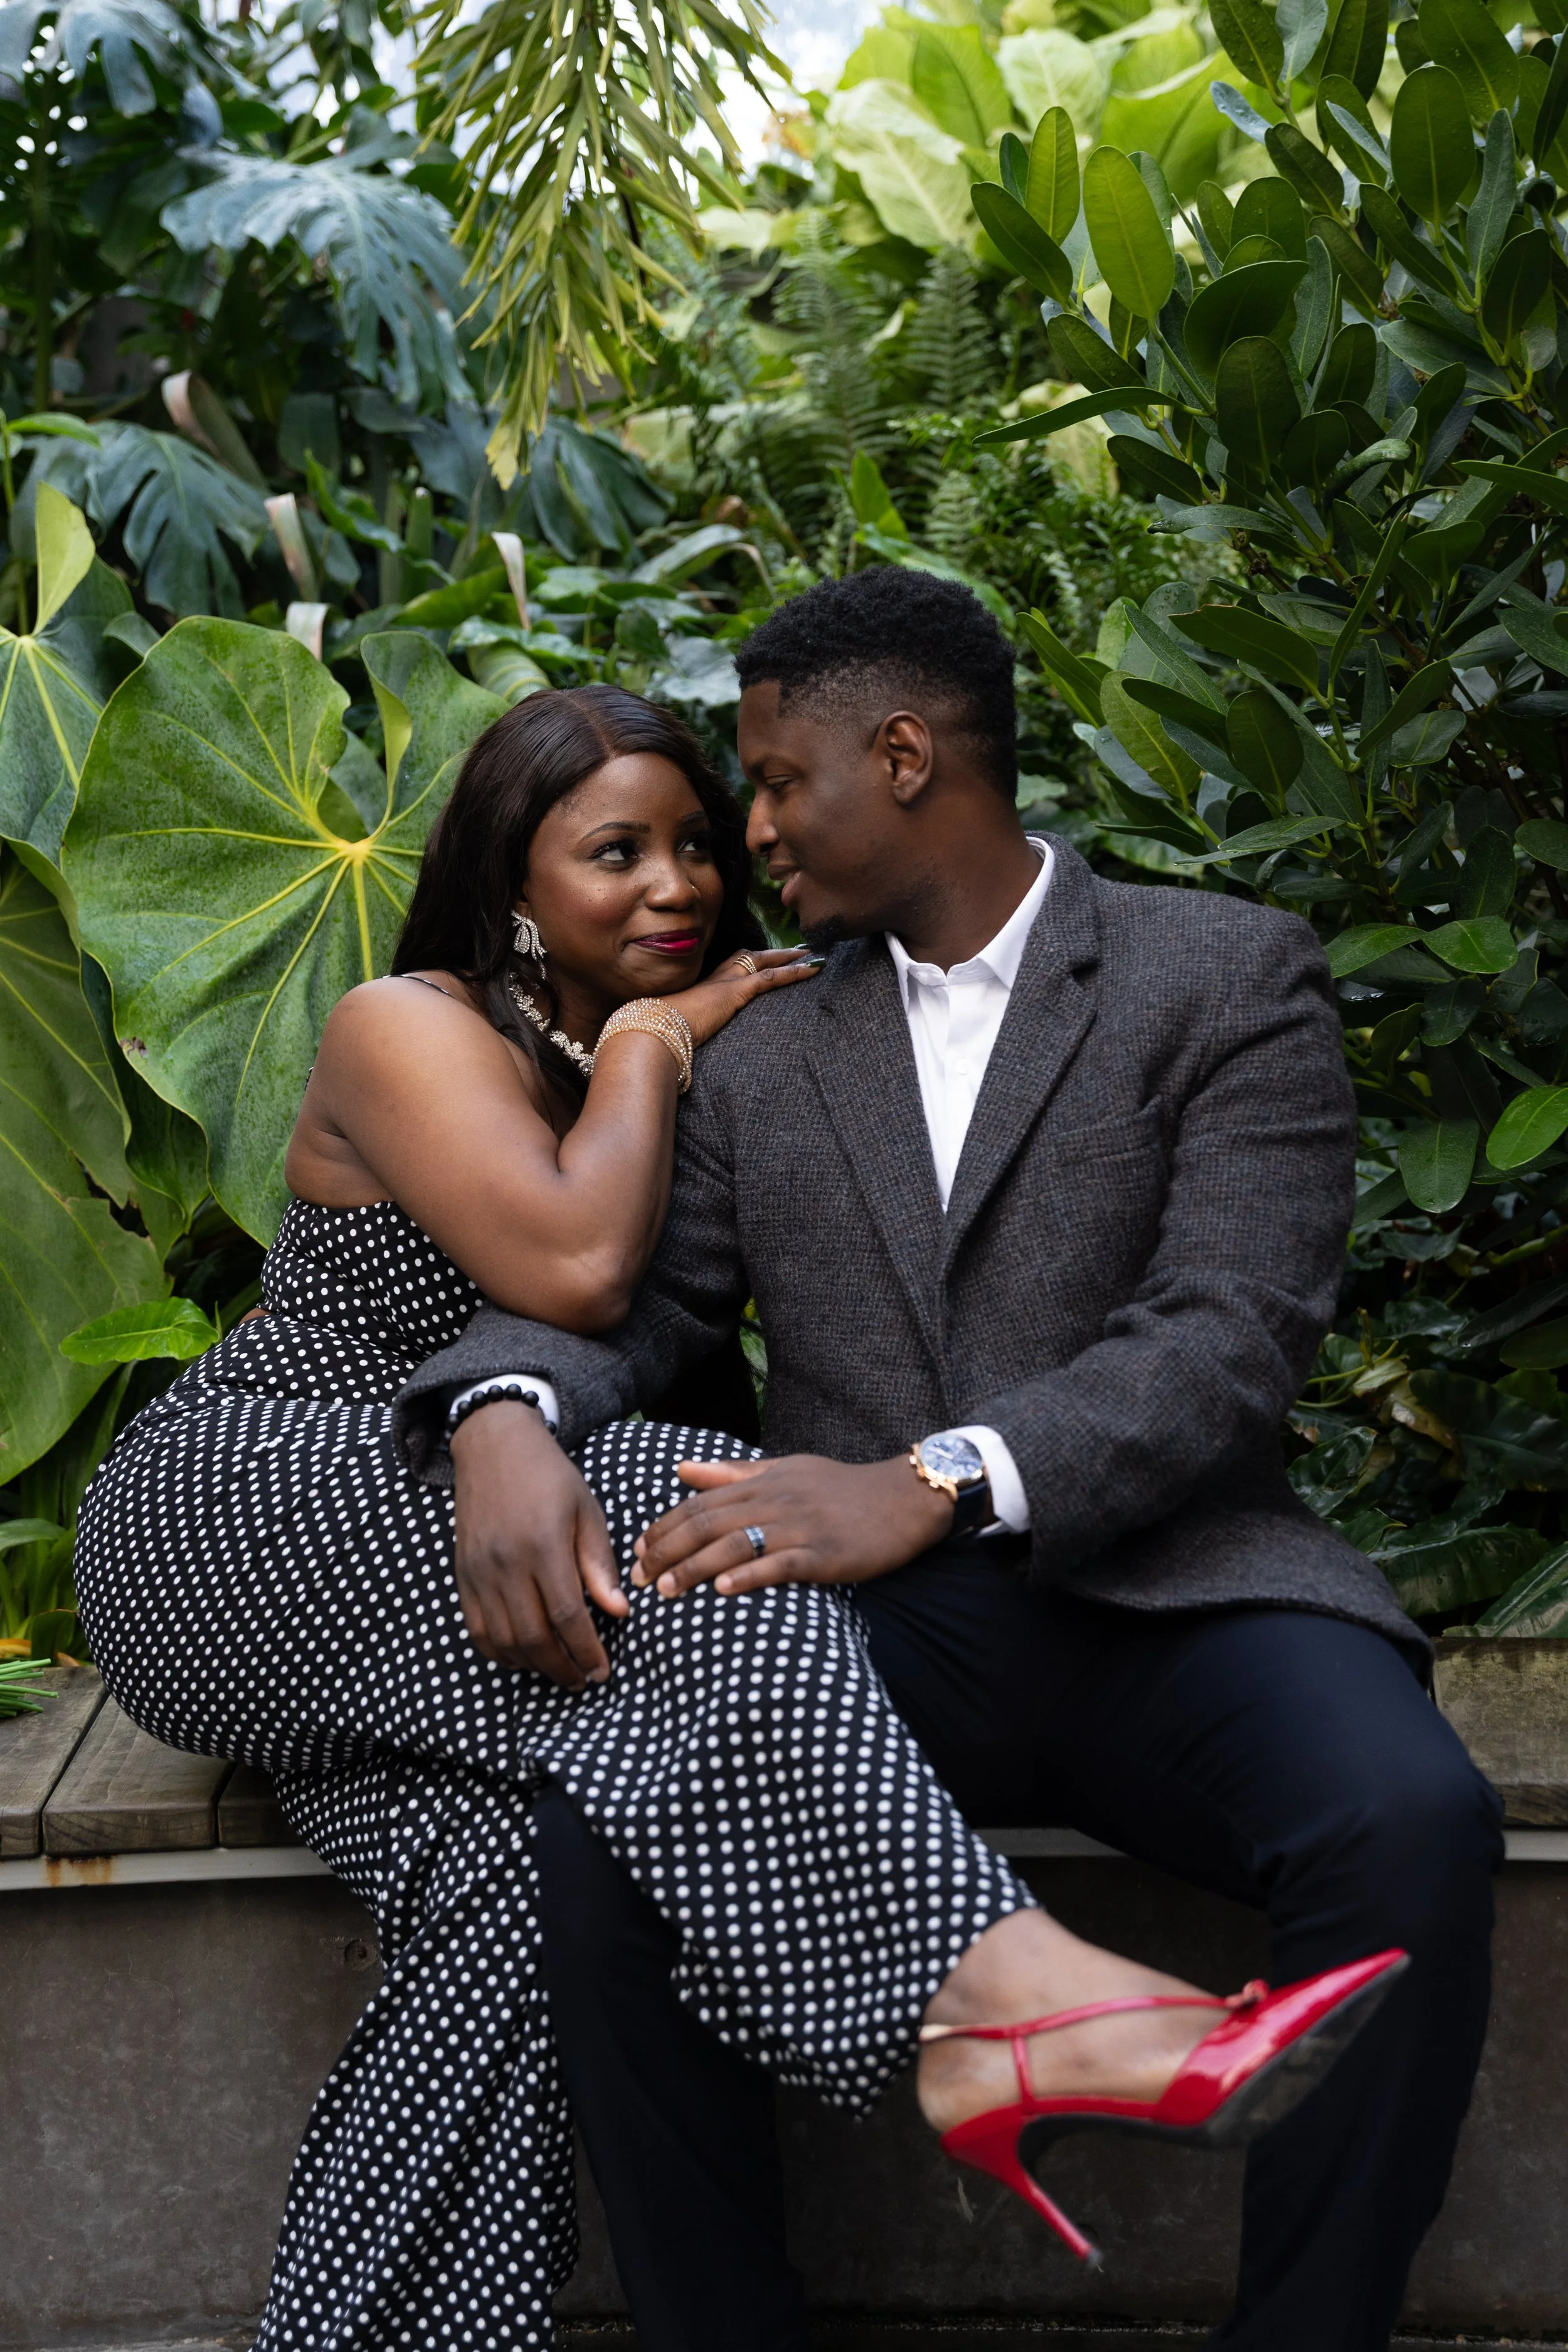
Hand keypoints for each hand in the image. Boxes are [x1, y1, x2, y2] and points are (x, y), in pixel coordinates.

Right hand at [450, 1400, 625, 1687]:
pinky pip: (476, 1629)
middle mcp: (506, 1563)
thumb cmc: (550, 1477)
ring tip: (558, 1671)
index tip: (602, 1670)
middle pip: (533, 1637)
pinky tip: (522, 1658)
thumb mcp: (586, 1511)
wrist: (494, 1448)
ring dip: (532, 1666)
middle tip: (583, 1681)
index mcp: (543, 1545)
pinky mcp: (462, 1575)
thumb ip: (599, 1564)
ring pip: (503, 1640)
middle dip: (562, 1667)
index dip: (586, 1650)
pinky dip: (499, 1652)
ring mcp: (479, 1571)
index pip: (566, 1615)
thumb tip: (619, 1611)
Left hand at [631, 1453, 953, 1596]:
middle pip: (707, 1523)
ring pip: (735, 1545)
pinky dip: (749, 1576)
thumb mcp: (786, 1470)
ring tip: (666, 1590)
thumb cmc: (841, 1488)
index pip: (699, 1502)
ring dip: (695, 1568)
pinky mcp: (824, 1554)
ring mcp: (800, 1528)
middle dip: (667, 1551)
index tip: (638, 1550)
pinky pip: (780, 1565)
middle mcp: (775, 1501)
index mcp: (763, 1482)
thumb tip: (682, 1469)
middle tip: (639, 1578)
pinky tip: (724, 1591)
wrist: (903, 1498)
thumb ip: (733, 1473)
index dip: (664, 1526)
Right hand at [665, 947, 821, 1047]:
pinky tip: (812, 968)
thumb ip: (691, 1031)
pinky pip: (771, 977)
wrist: (652, 1030)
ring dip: (790, 957)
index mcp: (703, 987)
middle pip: (750, 956)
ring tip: (813, 954)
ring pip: (764, 961)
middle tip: (798, 949)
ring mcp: (726, 982)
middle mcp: (716, 978)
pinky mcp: (735, 992)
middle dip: (774, 952)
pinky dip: (794, 972)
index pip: (731, 966)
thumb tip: (691, 1043)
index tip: (765, 958)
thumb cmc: (660, 1034)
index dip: (751, 960)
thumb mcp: (679, 1030)